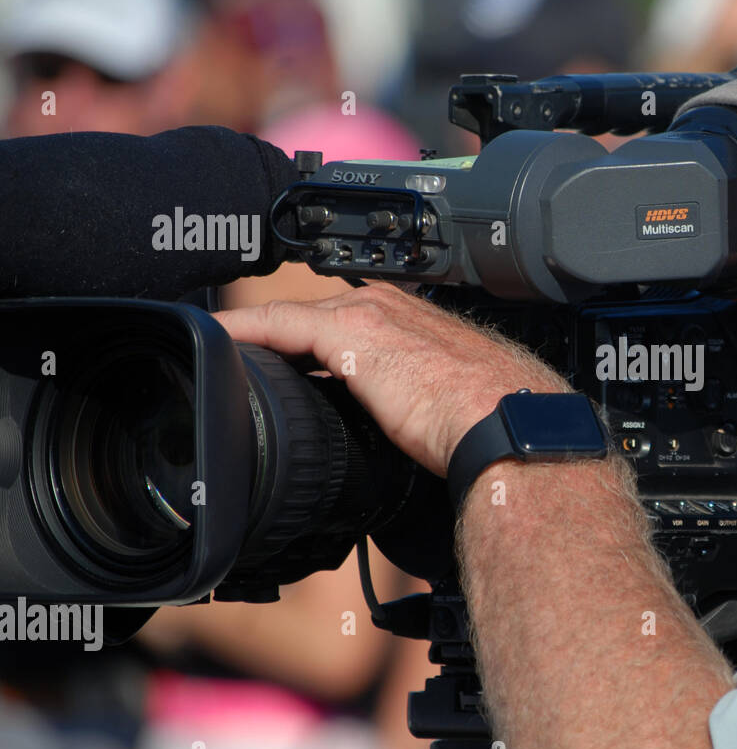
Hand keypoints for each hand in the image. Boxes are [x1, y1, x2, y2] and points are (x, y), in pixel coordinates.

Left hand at [212, 284, 568, 474]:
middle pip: (316, 317)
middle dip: (280, 337)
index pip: (352, 323)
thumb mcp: (447, 407)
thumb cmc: (491, 423)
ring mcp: (372, 316)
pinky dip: (243, 330)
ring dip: (256, 334)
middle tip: (243, 363)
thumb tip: (401, 439)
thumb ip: (420, 405)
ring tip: (223, 354)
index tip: (290, 364)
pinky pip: (277, 324)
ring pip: (293, 317)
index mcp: (419, 324)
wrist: (505, 420)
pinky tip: (219, 342)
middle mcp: (394, 309)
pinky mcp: (352, 334)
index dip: (315, 343)